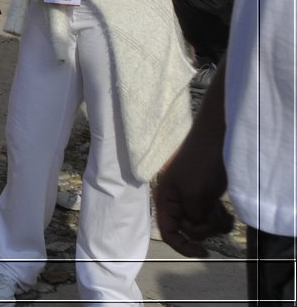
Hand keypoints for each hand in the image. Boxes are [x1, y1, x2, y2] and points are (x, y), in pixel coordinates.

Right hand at [154, 141, 232, 256]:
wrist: (215, 141)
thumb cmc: (199, 164)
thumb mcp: (194, 195)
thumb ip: (193, 217)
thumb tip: (196, 229)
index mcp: (165, 201)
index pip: (168, 232)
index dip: (183, 246)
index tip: (204, 252)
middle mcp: (176, 203)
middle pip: (189, 231)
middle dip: (206, 228)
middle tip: (217, 215)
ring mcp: (191, 201)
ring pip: (204, 226)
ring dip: (216, 223)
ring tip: (225, 212)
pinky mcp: (205, 198)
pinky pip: (213, 219)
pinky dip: (222, 219)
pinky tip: (228, 212)